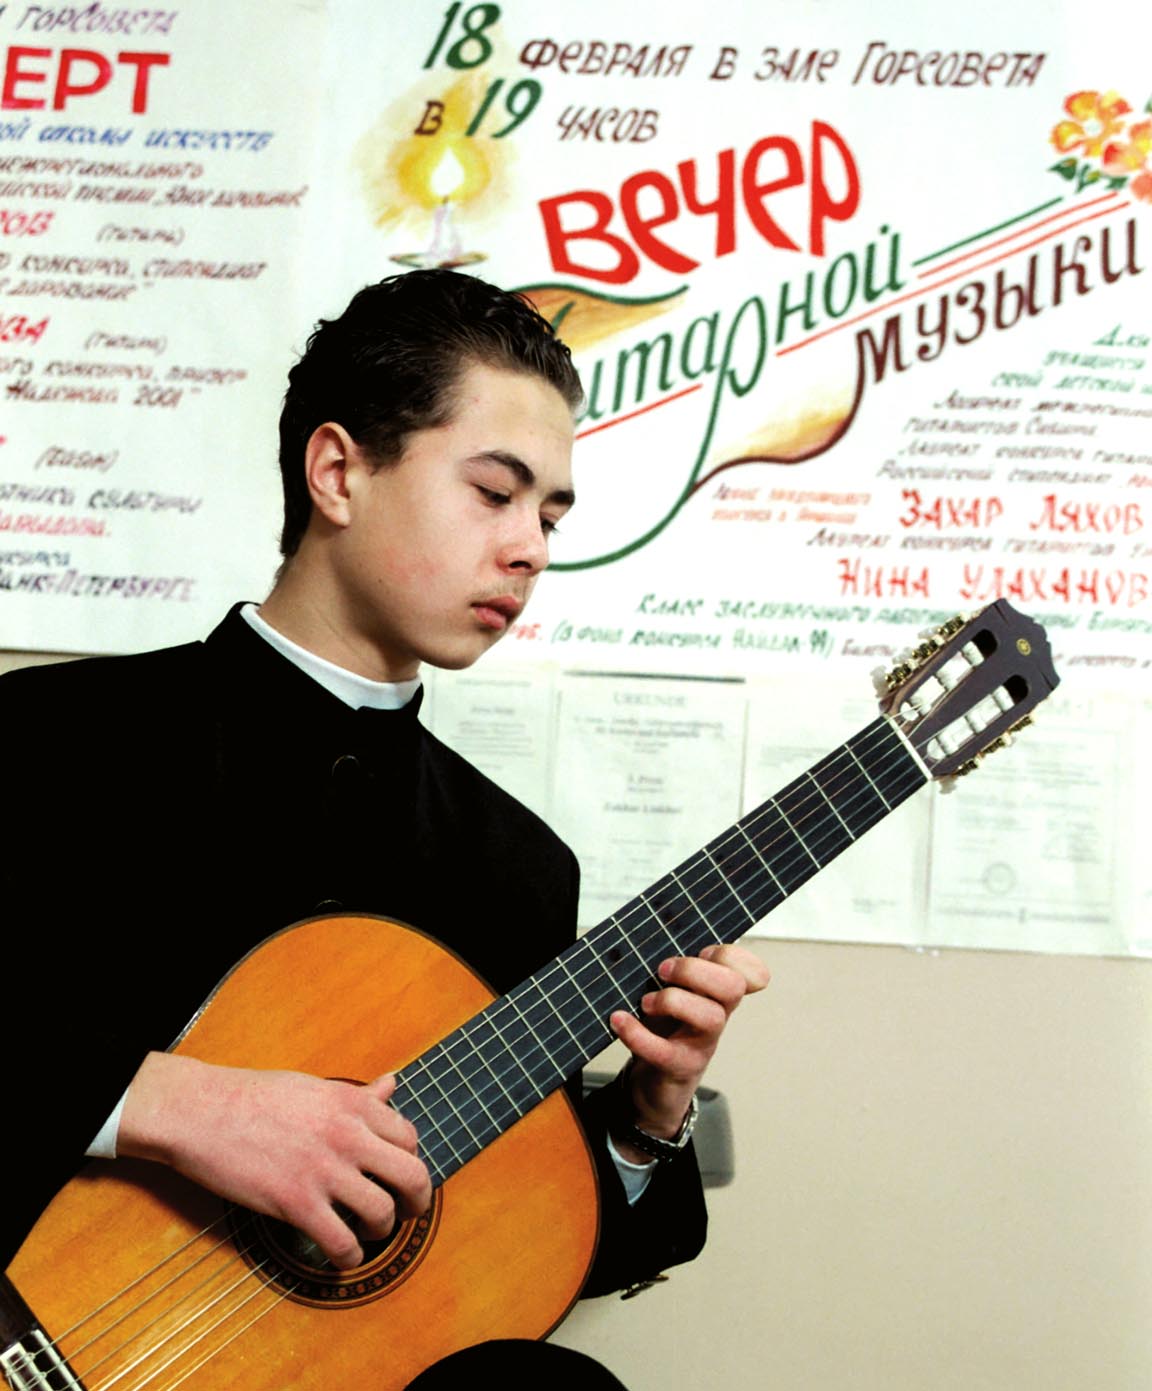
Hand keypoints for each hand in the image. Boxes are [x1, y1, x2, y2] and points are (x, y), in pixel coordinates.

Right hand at [119, 1052, 431, 1269]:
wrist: (202, 1112)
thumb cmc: (255, 1096)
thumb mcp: (315, 1086)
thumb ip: (358, 1094)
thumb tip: (392, 1083)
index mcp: (352, 1103)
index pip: (409, 1136)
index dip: (409, 1159)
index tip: (396, 1172)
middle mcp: (347, 1134)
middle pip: (412, 1175)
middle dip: (418, 1200)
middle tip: (408, 1212)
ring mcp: (323, 1170)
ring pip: (383, 1213)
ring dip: (383, 1230)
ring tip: (369, 1232)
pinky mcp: (296, 1203)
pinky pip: (342, 1242)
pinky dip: (349, 1257)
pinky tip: (342, 1255)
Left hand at [609, 945, 768, 1156]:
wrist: (656, 1082)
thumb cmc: (667, 1029)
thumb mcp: (674, 992)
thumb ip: (676, 968)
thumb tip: (651, 939)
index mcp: (717, 994)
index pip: (748, 971)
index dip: (729, 956)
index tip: (700, 952)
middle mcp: (717, 1016)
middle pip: (732, 987)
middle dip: (694, 970)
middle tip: (662, 971)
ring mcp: (702, 1043)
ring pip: (710, 1018)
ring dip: (672, 1001)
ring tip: (645, 1002)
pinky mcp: (680, 1067)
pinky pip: (664, 1051)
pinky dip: (637, 1034)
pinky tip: (618, 1020)